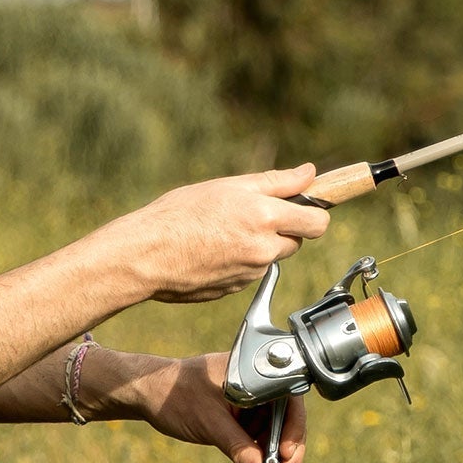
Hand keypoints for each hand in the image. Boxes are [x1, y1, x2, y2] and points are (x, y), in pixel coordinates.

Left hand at [109, 351, 307, 462]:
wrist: (148, 393)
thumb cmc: (176, 396)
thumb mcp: (210, 425)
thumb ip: (239, 450)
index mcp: (257, 373)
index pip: (289, 402)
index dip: (293, 431)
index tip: (285, 456)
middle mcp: (260, 386)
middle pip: (288, 421)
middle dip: (290, 454)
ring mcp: (253, 403)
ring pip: (276, 434)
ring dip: (280, 461)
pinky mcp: (244, 418)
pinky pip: (260, 439)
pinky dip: (263, 458)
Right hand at [111, 166, 331, 303]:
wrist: (145, 255)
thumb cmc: (179, 215)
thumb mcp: (228, 186)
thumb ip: (276, 182)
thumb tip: (310, 174)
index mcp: (265, 217)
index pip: (318, 222)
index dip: (315, 213)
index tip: (306, 208)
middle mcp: (264, 248)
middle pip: (296, 241)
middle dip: (284, 230)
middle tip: (253, 217)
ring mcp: (251, 272)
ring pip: (271, 257)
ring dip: (260, 246)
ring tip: (224, 233)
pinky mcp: (237, 288)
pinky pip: (251, 271)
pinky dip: (240, 261)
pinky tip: (213, 251)